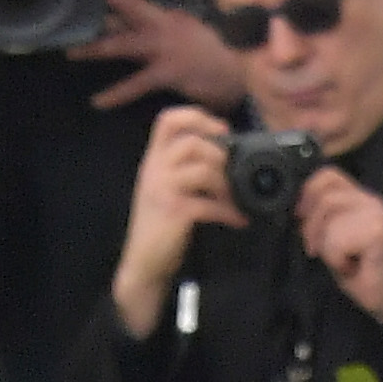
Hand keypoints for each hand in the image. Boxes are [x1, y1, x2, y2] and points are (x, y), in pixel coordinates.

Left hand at [73, 0, 247, 117]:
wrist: (245, 71)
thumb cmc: (221, 57)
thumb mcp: (193, 34)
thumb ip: (171, 27)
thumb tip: (153, 23)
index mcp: (169, 16)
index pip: (135, 5)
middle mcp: (164, 25)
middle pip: (124, 13)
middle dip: (97, 11)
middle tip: (70, 10)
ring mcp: (166, 47)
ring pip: (124, 43)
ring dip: (96, 48)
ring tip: (72, 52)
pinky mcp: (169, 72)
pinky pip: (137, 83)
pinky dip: (117, 93)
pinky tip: (99, 101)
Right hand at [111, 99, 238, 333]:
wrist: (143, 265)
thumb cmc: (160, 230)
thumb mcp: (165, 191)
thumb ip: (183, 171)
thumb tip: (222, 159)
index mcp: (153, 160)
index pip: (168, 120)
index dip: (197, 116)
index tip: (222, 129)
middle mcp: (155, 169)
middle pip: (191, 141)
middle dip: (220, 154)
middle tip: (236, 171)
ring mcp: (163, 189)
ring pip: (201, 168)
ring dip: (227, 182)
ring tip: (239, 198)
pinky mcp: (175, 211)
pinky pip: (209, 204)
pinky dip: (230, 211)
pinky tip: (240, 219)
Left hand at [296, 164, 382, 327]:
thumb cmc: (361, 273)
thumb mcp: (332, 238)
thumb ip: (321, 217)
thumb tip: (299, 208)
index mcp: (360, 197)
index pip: (329, 175)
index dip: (308, 191)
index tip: (300, 216)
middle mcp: (370, 199)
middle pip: (324, 195)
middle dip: (311, 226)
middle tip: (314, 250)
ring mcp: (376, 212)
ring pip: (329, 216)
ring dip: (326, 246)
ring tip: (341, 260)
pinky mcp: (377, 230)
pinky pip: (336, 239)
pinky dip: (335, 258)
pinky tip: (350, 267)